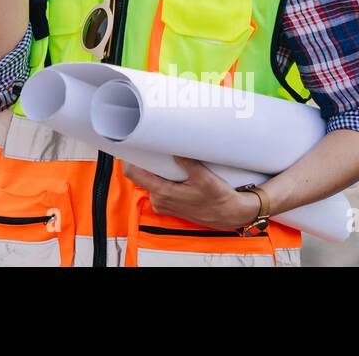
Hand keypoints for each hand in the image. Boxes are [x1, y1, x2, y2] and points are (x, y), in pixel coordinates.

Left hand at [122, 157, 262, 230]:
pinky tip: (173, 170)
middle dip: (145, 161)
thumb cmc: (218, 199)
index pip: (133, 174)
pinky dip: (163, 178)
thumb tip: (175, 147)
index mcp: (162, 193)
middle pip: (141, 175)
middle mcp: (159, 200)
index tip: (129, 144)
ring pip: (151, 181)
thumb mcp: (204, 178)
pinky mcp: (170, 205)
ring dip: (156, 170)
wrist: (230, 214)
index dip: (128, 158)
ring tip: (165, 155)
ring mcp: (163, 204)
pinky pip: (159, 187)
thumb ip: (187, 162)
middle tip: (151, 144)